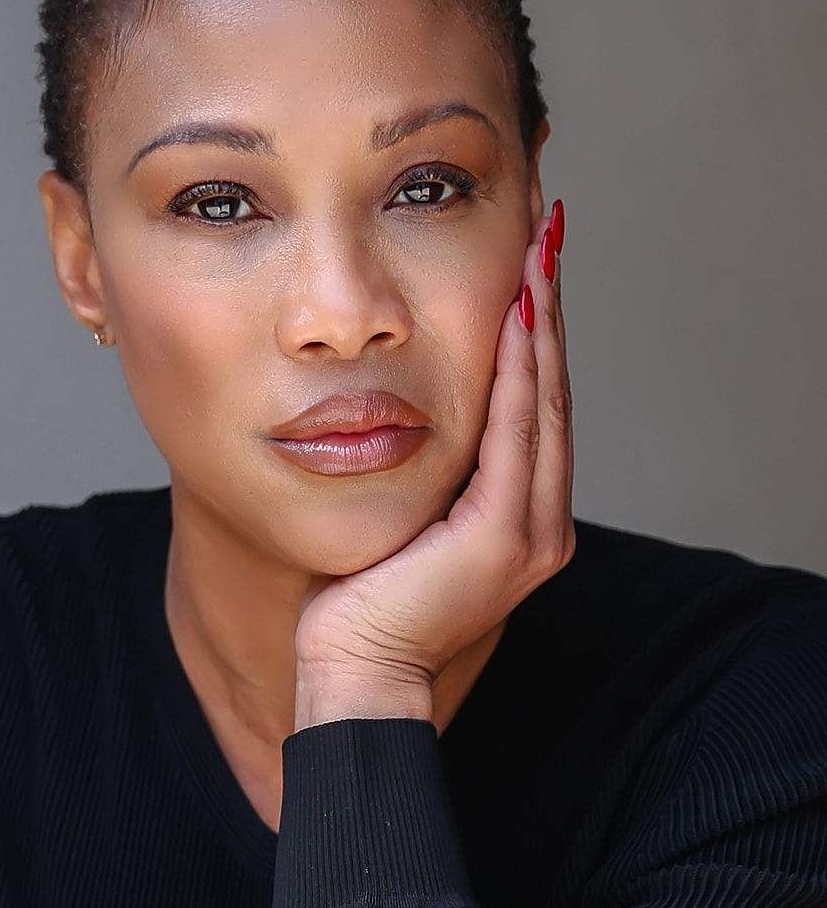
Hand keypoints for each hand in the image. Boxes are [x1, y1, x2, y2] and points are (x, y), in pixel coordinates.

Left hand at [294, 208, 573, 729]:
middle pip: (551, 393)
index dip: (536, 335)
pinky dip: (522, 371)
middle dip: (548, 311)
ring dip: (543, 324)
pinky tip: (517, 315)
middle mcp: (542, 521)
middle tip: (546, 235)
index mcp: (521, 518)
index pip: (535, 407)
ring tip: (540, 253)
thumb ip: (429, 472)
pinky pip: (518, 434)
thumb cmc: (365, 601)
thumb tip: (408, 415)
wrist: (356, 673)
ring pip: (545, 403)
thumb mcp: (407, 519)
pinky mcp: (505, 535)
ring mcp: (532, 531)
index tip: (528, 268)